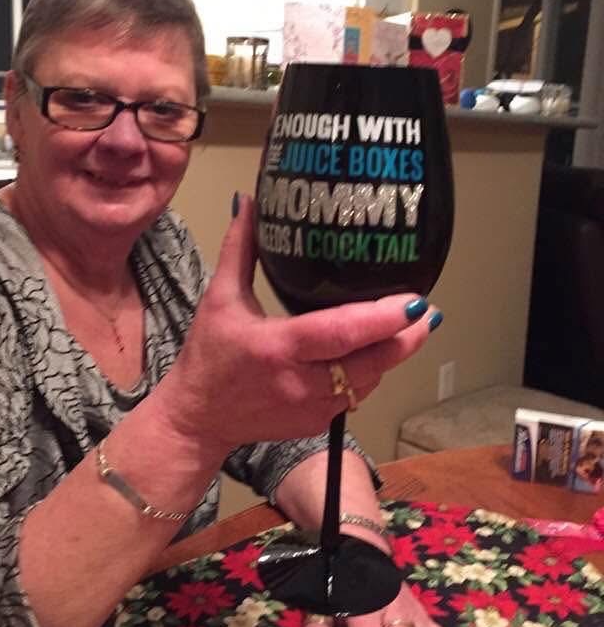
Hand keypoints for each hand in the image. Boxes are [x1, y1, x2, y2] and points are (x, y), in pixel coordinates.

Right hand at [153, 193, 438, 452]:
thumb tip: (249, 202)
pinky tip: (377, 352)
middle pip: (369, 363)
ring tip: (411, 327)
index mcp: (277, 346)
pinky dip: (369, 374)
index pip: (340, 333)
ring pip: (368, 381)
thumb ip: (239, 250)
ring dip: (390, 356)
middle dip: (405, 340)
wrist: (198, 418)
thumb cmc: (208, 356)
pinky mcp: (316, 424)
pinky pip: (355, 396)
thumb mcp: (219, 298)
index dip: (382, 319)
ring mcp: (311, 408)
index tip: (413, 301)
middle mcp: (300, 381)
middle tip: (427, 312)